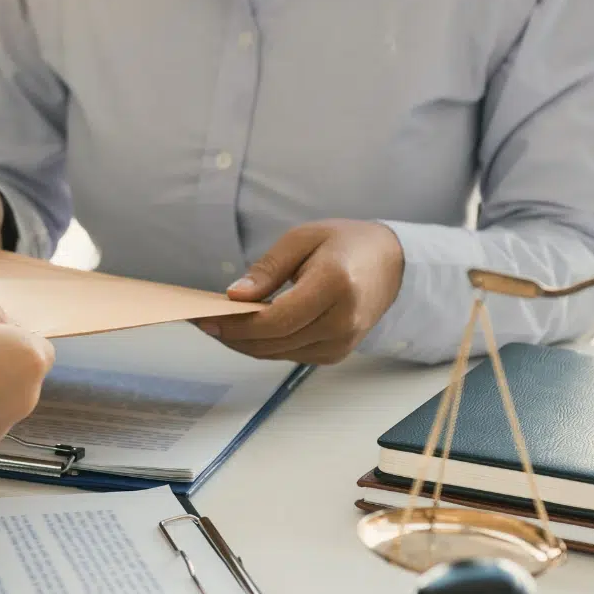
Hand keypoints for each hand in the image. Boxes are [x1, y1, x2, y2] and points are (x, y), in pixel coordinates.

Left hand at [198, 220, 404, 364]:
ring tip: (217, 325)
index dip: (238, 325)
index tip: (207, 319)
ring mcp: (342, 342)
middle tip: (203, 322)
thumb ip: (267, 269)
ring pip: (277, 353)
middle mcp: (342, 321)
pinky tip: (245, 331)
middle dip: (233, 335)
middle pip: (274, 341)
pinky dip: (263, 345)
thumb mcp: (302, 238)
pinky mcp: (336, 353)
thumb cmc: (344, 244)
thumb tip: (235, 296)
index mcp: (336, 285)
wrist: (390, 265)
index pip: (277, 319)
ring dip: (244, 343)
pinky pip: (289, 355)